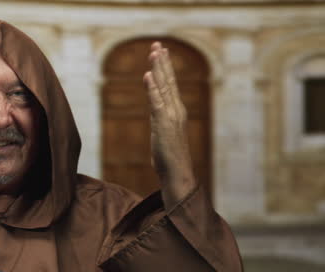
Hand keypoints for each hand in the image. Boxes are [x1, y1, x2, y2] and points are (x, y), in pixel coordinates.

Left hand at [143, 42, 196, 208]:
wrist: (177, 173)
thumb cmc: (169, 157)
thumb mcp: (162, 134)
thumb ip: (159, 120)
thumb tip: (155, 114)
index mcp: (176, 111)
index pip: (170, 85)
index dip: (164, 68)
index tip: (161, 52)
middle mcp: (176, 110)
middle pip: (168, 81)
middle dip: (162, 62)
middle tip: (157, 45)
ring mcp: (170, 116)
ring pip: (163, 88)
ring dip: (158, 69)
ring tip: (154, 53)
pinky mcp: (163, 124)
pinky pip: (156, 103)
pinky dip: (152, 89)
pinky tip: (148, 75)